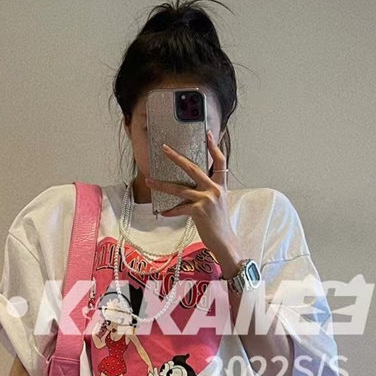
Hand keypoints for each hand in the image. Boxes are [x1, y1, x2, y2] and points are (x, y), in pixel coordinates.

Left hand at [145, 129, 239, 261]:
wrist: (225, 241)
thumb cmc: (219, 224)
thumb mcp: (218, 203)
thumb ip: (208, 192)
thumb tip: (191, 186)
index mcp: (220, 185)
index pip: (220, 161)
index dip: (214, 146)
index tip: (207, 133)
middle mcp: (215, 189)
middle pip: (193, 168)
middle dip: (177, 157)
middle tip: (164, 148)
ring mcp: (207, 199)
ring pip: (180, 188)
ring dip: (162, 184)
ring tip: (149, 180)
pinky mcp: (199, 211)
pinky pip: (180, 208)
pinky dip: (170, 211)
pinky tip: (162, 212)